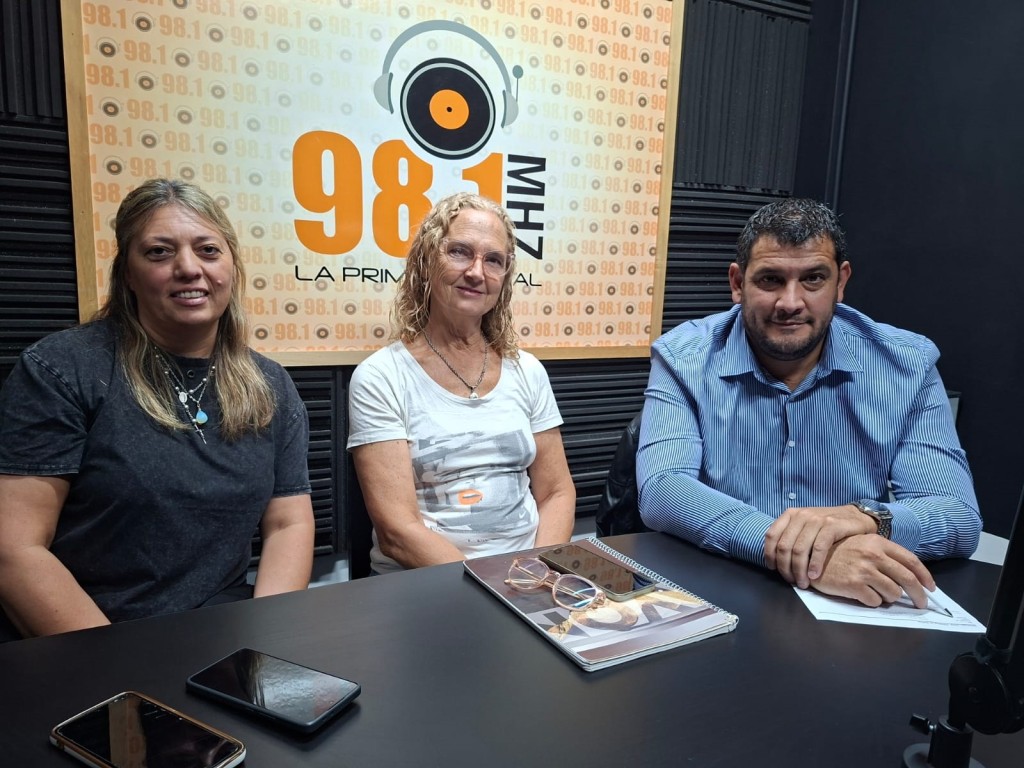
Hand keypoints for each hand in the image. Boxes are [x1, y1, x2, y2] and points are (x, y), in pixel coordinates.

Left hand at [764, 504, 876, 587]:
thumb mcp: (806, 527)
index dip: (769, 555)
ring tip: (803, 583)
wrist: (857, 517)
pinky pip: (818, 548)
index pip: (771, 536)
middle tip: (792, 581)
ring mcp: (817, 519)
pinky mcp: (832, 526)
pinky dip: (815, 564)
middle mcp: (802, 515)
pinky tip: (814, 575)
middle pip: (784, 546)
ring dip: (799, 570)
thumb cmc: (828, 526)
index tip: (774, 569)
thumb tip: (776, 559)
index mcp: (791, 514)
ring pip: (799, 550)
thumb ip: (792, 537)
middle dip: (785, 568)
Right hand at [808, 534, 935, 607]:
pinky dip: (872, 602)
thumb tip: (907, 576)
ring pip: (893, 593)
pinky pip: (875, 602)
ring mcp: (864, 570)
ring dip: (889, 598)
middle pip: (908, 579)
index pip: (911, 560)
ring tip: (878, 594)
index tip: (930, 588)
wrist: (809, 557)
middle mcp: (873, 555)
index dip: (925, 576)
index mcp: (878, 543)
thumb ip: (882, 555)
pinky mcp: (854, 585)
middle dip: (918, 595)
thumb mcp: (861, 545)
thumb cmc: (836, 552)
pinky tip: (862, 595)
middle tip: (921, 604)